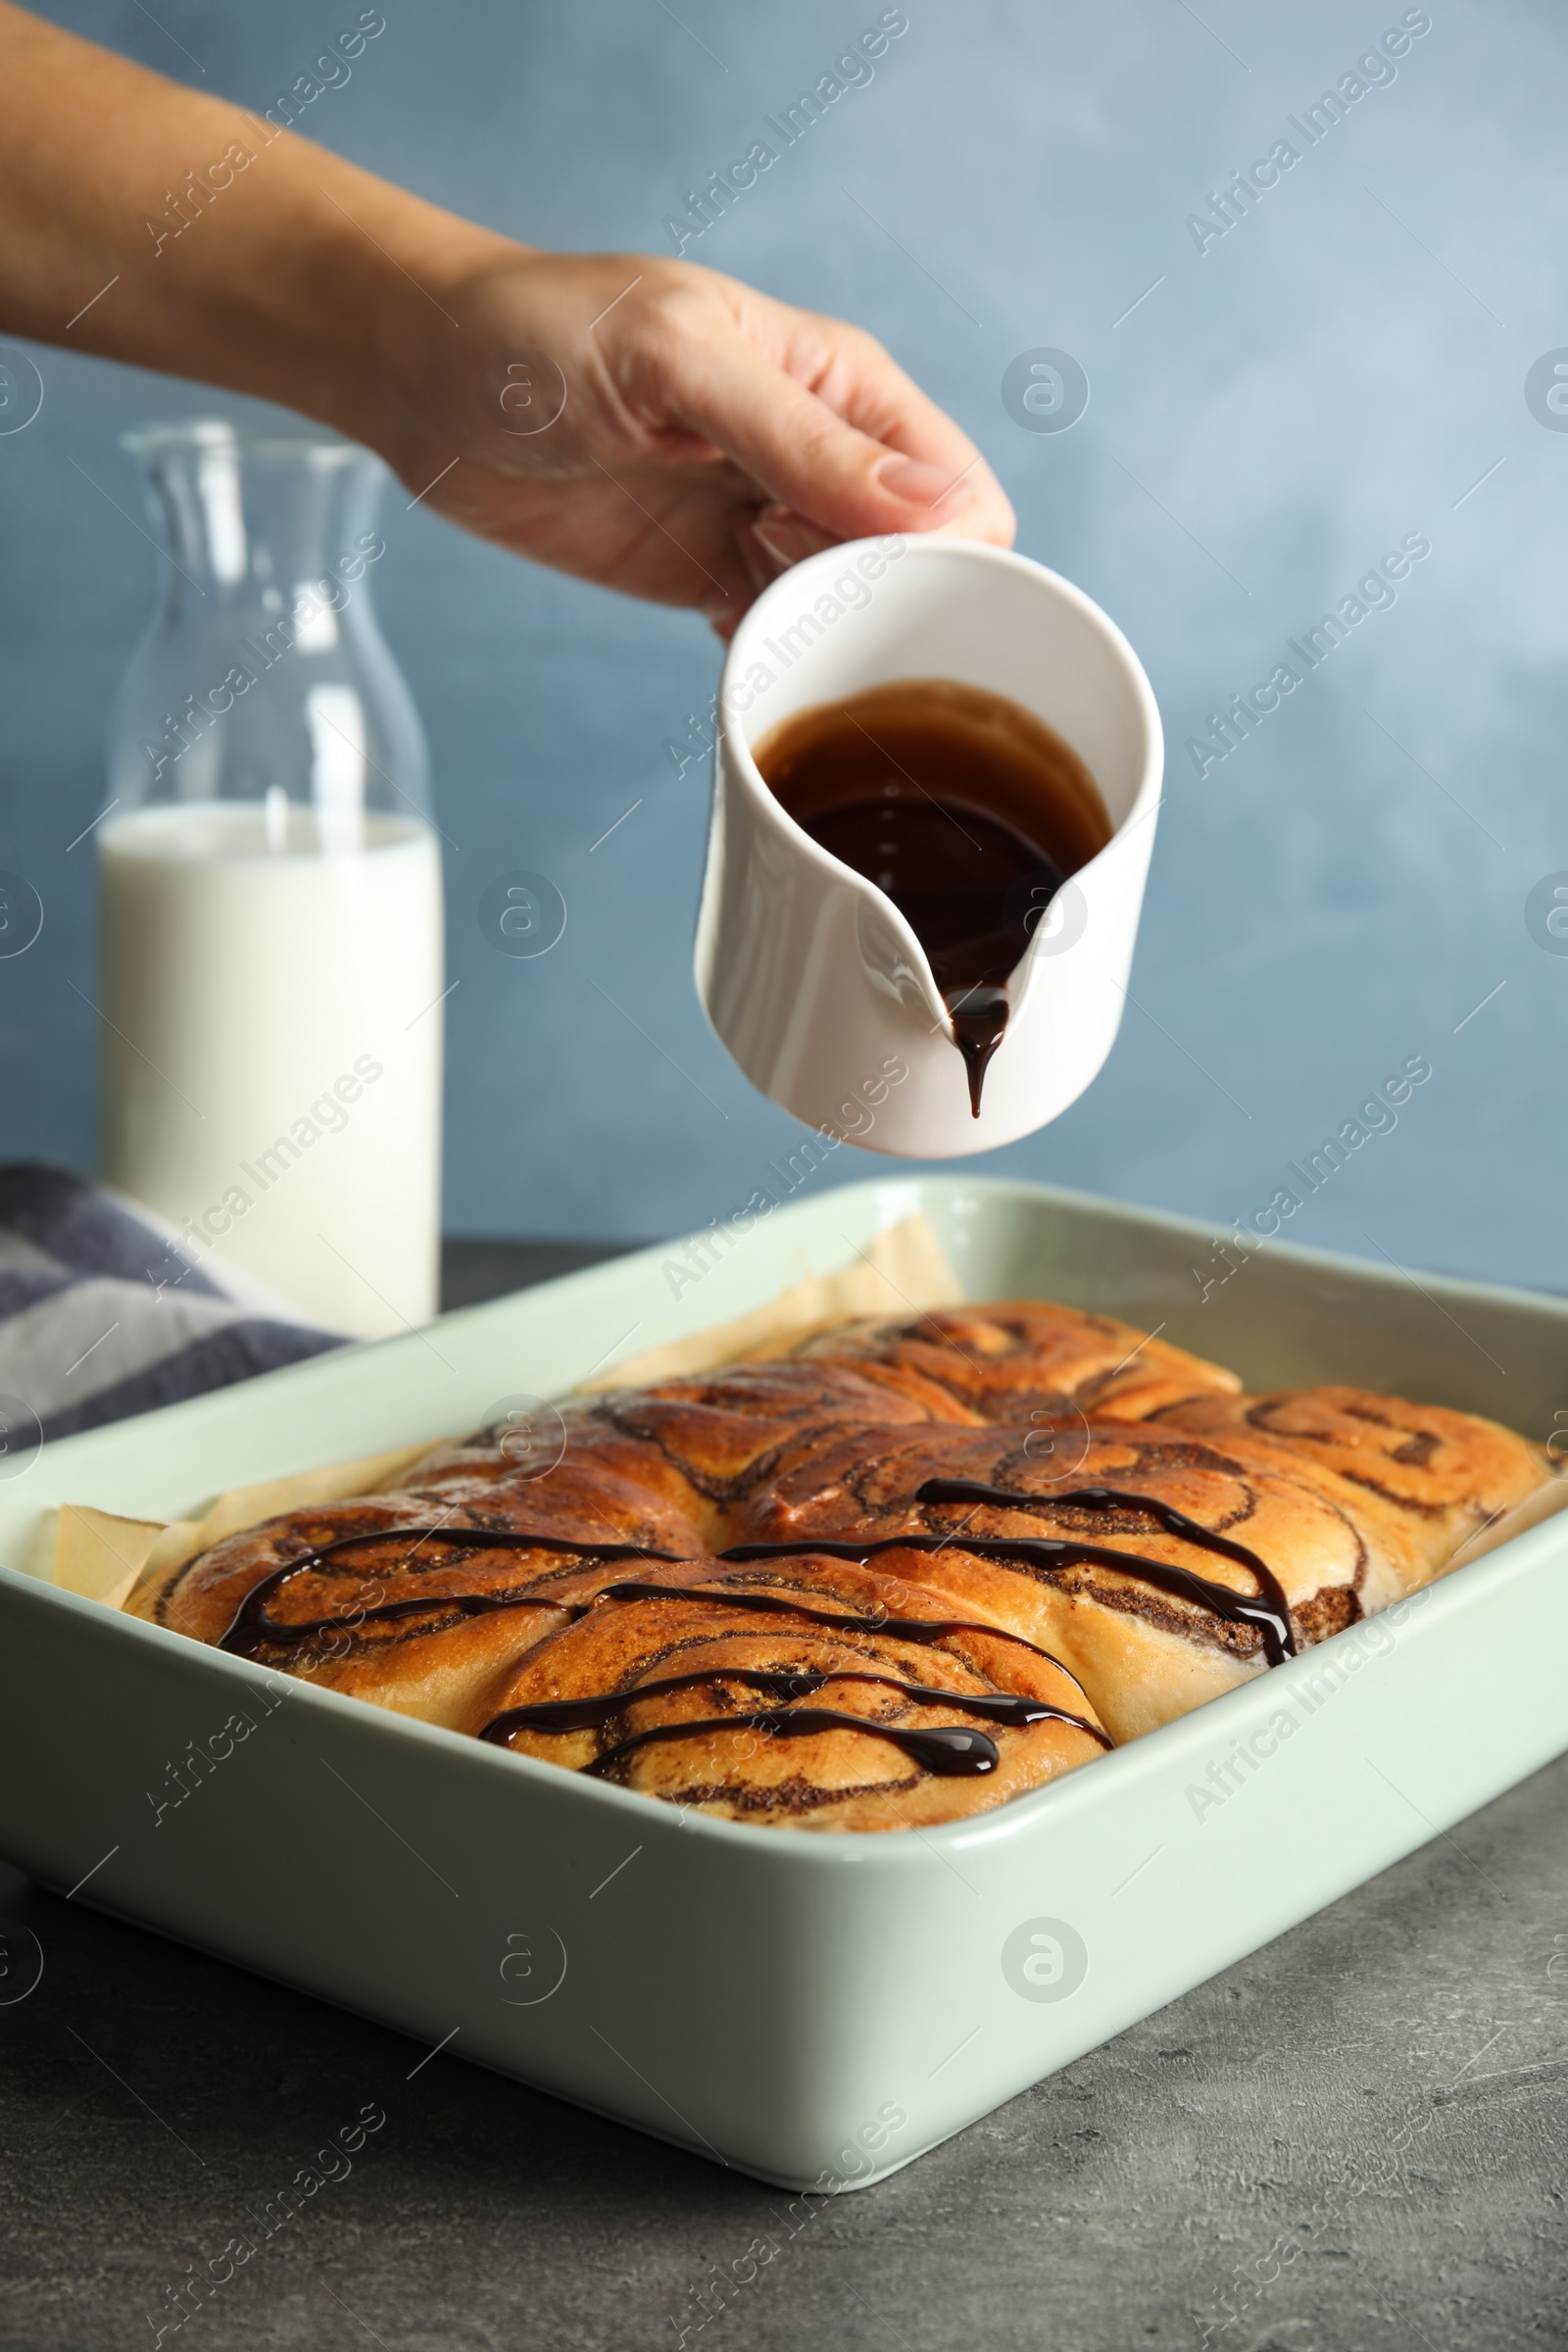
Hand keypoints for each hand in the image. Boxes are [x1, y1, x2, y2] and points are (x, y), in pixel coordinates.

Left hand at [370, 250, 1014, 634]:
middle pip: (922, 577)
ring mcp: (772, 525)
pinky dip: (767, 659)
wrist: (423, 380)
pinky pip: (784, 642)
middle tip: (759, 561)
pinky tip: (717, 632)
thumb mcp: (676, 365)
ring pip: (856, 620)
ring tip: (725, 585)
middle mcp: (827, 459)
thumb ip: (803, 441)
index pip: (965, 504)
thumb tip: (937, 516)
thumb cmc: (539, 335)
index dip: (930, 559)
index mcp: (848, 388)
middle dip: (868, 606)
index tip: (826, 551)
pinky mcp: (714, 579)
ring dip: (812, 636)